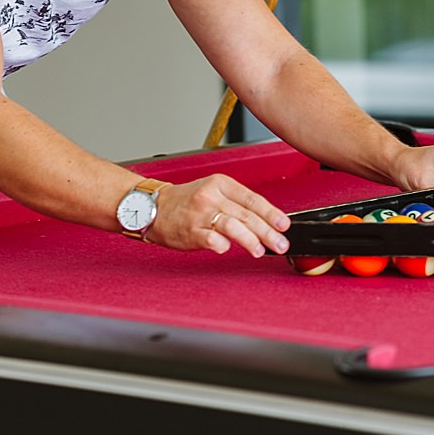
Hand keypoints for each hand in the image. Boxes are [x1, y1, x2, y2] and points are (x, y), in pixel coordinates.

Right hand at [147, 174, 291, 256]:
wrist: (150, 206)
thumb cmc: (184, 202)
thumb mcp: (211, 192)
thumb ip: (236, 204)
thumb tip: (266, 222)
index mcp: (219, 184)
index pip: (253, 199)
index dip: (271, 213)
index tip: (284, 225)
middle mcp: (210, 196)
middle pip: (247, 215)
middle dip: (268, 232)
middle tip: (281, 243)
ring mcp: (200, 214)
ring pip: (233, 226)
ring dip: (251, 240)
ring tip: (260, 250)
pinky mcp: (190, 231)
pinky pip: (212, 240)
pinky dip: (223, 245)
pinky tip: (228, 249)